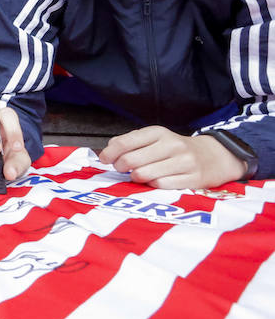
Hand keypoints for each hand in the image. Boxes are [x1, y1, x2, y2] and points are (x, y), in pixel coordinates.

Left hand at [99, 128, 244, 188]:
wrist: (214, 156)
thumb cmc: (175, 149)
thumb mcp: (155, 138)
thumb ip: (130, 142)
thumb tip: (107, 151)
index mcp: (159, 133)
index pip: (125, 142)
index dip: (110, 153)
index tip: (104, 159)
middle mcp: (172, 145)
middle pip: (131, 160)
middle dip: (120, 167)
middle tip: (122, 168)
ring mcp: (184, 162)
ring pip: (143, 175)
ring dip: (136, 177)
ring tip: (139, 174)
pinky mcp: (192, 179)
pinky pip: (160, 186)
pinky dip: (152, 185)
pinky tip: (155, 180)